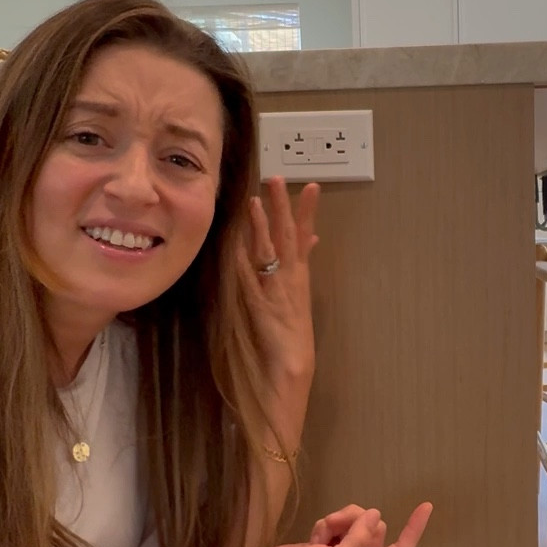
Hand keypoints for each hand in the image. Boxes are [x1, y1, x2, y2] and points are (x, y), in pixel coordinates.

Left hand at [237, 174, 318, 386]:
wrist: (292, 367)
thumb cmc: (293, 332)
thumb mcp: (300, 294)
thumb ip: (303, 264)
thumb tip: (311, 238)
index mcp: (300, 276)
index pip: (304, 236)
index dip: (307, 211)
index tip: (311, 186)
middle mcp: (291, 279)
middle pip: (288, 237)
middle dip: (283, 207)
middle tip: (277, 180)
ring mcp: (276, 292)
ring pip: (269, 254)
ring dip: (261, 228)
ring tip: (255, 202)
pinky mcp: (261, 306)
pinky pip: (250, 281)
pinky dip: (244, 264)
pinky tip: (235, 247)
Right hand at [258, 502, 433, 546]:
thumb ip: (357, 540)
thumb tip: (376, 515)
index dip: (414, 529)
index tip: (425, 506)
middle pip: (374, 528)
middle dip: (352, 523)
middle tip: (331, 530)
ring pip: (357, 521)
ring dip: (337, 523)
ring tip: (319, 539)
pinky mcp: (336, 544)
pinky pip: (341, 522)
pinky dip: (327, 526)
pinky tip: (314, 540)